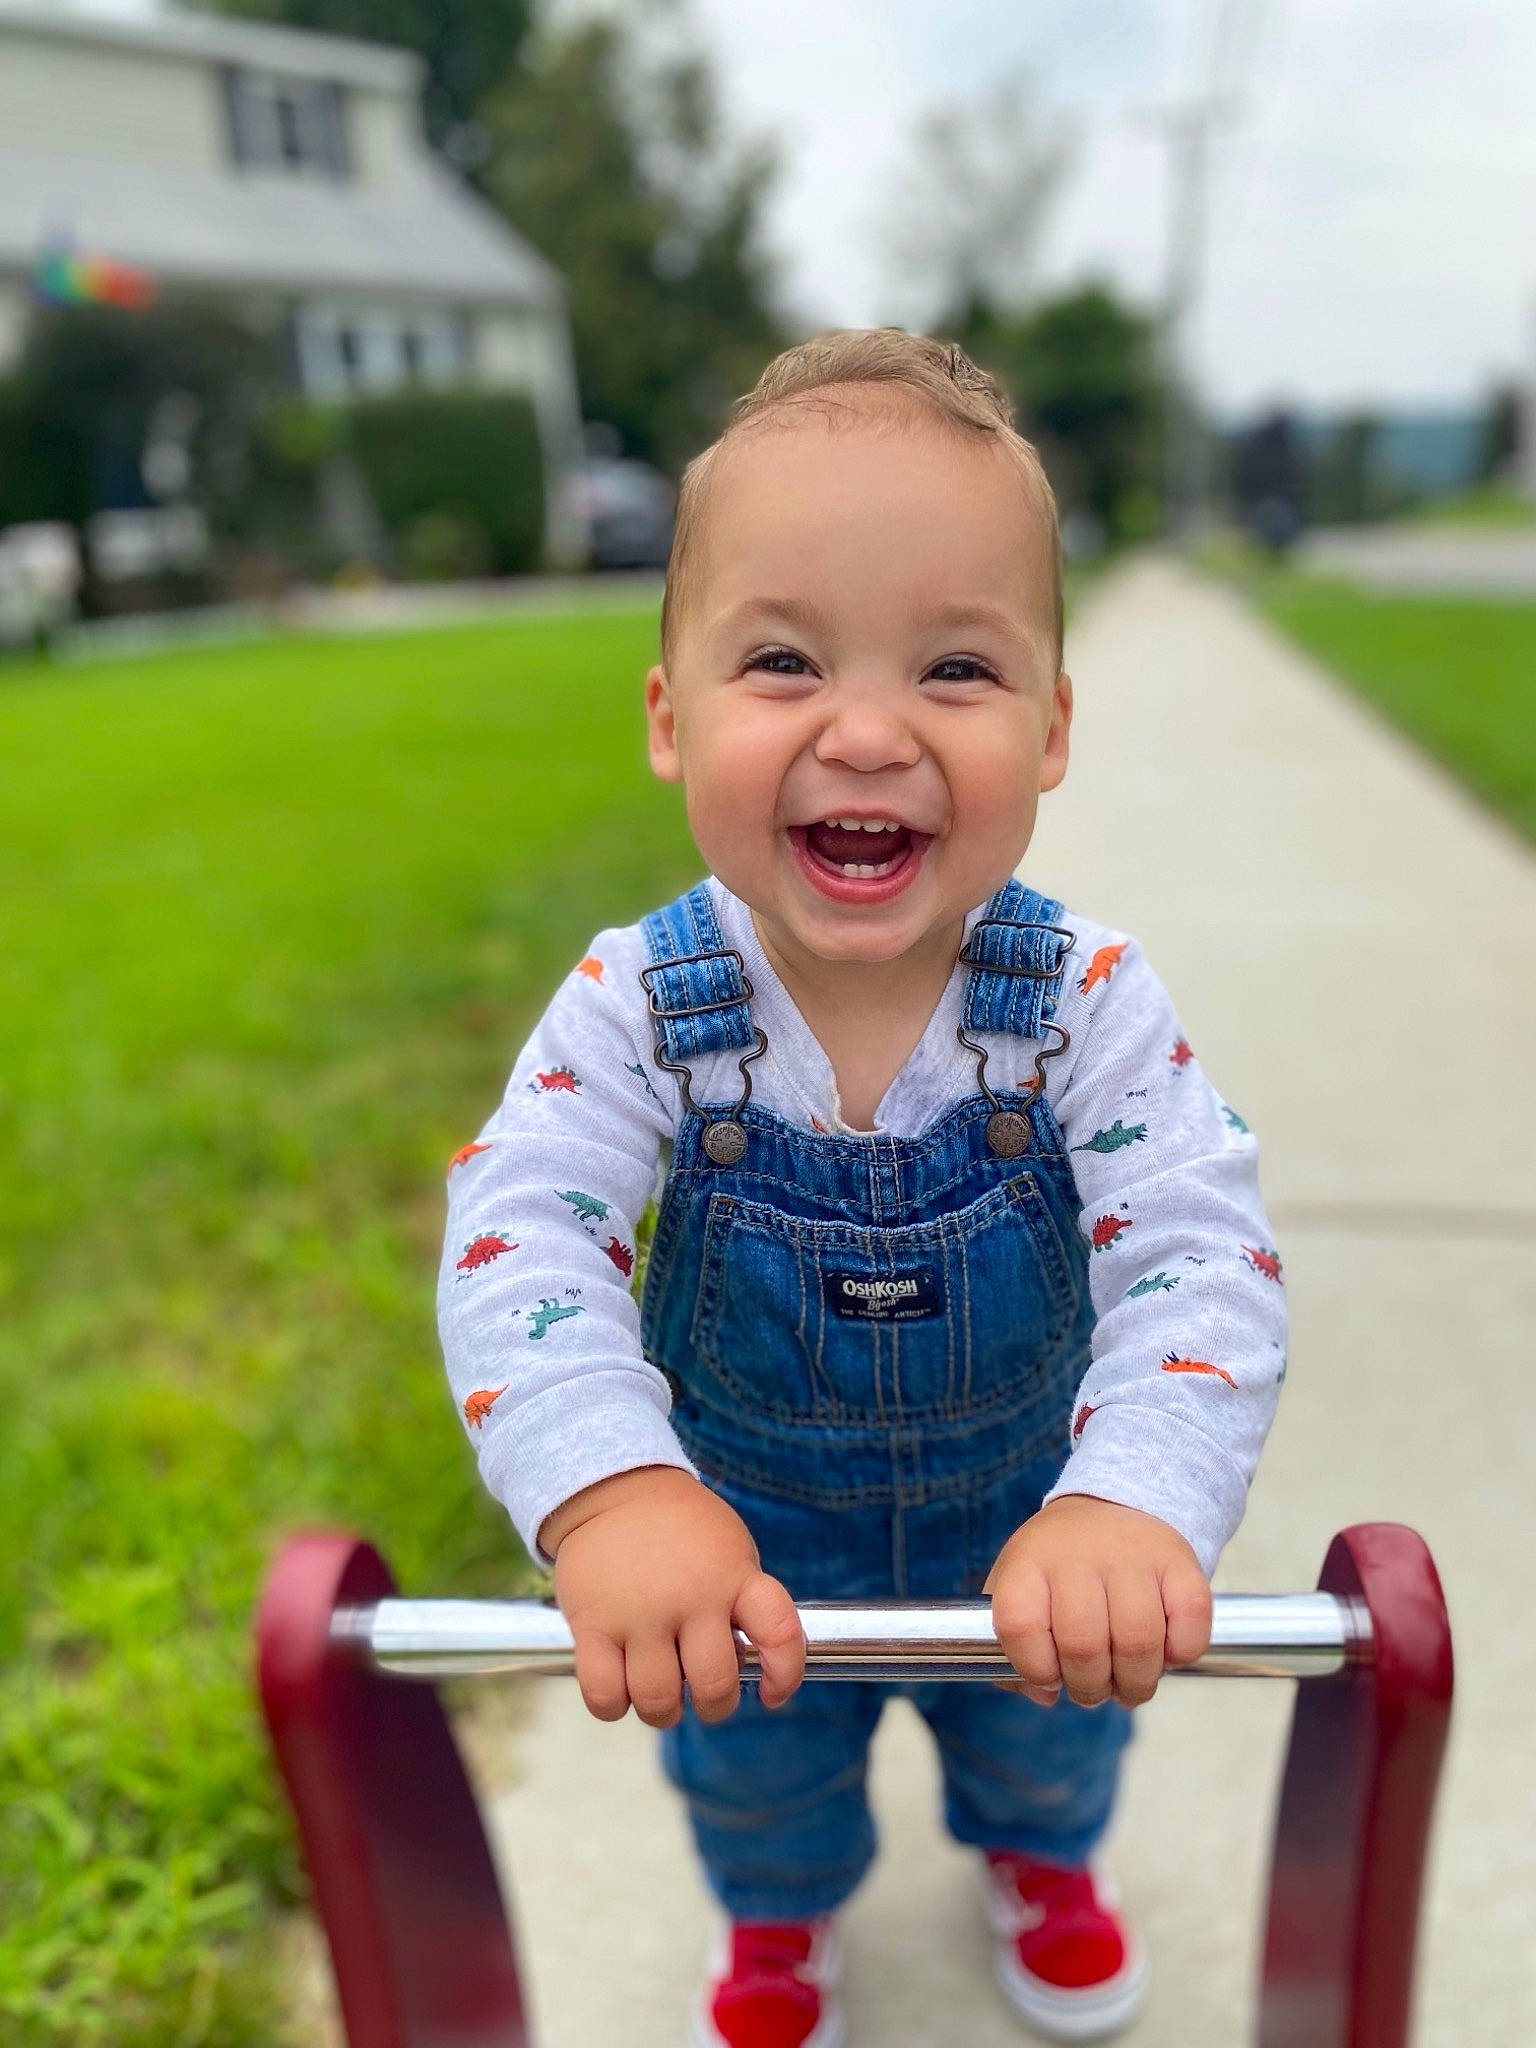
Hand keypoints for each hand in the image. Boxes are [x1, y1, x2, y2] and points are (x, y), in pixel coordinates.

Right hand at [541, 1466, 804, 1727]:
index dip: (785, 1674)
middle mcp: (691, 1597)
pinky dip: (613, 1705)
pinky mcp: (593, 1624)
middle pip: (714, 1686)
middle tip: (703, 1694)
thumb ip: (741, 1602)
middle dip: (714, 1705)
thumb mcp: (729, 1550)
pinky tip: (619, 1687)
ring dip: (663, 1709)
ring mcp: (639, 1613)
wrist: (615, 1489)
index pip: (779, 1632)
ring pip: (658, 1700)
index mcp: (733, 1576)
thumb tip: (751, 1670)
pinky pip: (604, 1695)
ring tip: (660, 1689)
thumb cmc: (681, 1530)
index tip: (773, 1693)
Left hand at [983, 1494, 1211, 1708]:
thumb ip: (1014, 1648)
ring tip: (1129, 1682)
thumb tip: (1042, 1694)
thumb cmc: (1060, 1566)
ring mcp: (1133, 1555)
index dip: (1035, 1668)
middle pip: (1083, 1646)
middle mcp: (1079, 1553)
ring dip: (1135, 1683)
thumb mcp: (1020, 1589)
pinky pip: (1188, 1632)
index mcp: (1029, 1562)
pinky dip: (1179, 1657)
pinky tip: (1163, 1650)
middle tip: (1094, 1688)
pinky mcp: (1181, 1562)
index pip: (1020, 1627)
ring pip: (1138, 1644)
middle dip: (1090, 1688)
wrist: (1113, 1503)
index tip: (1049, 1675)